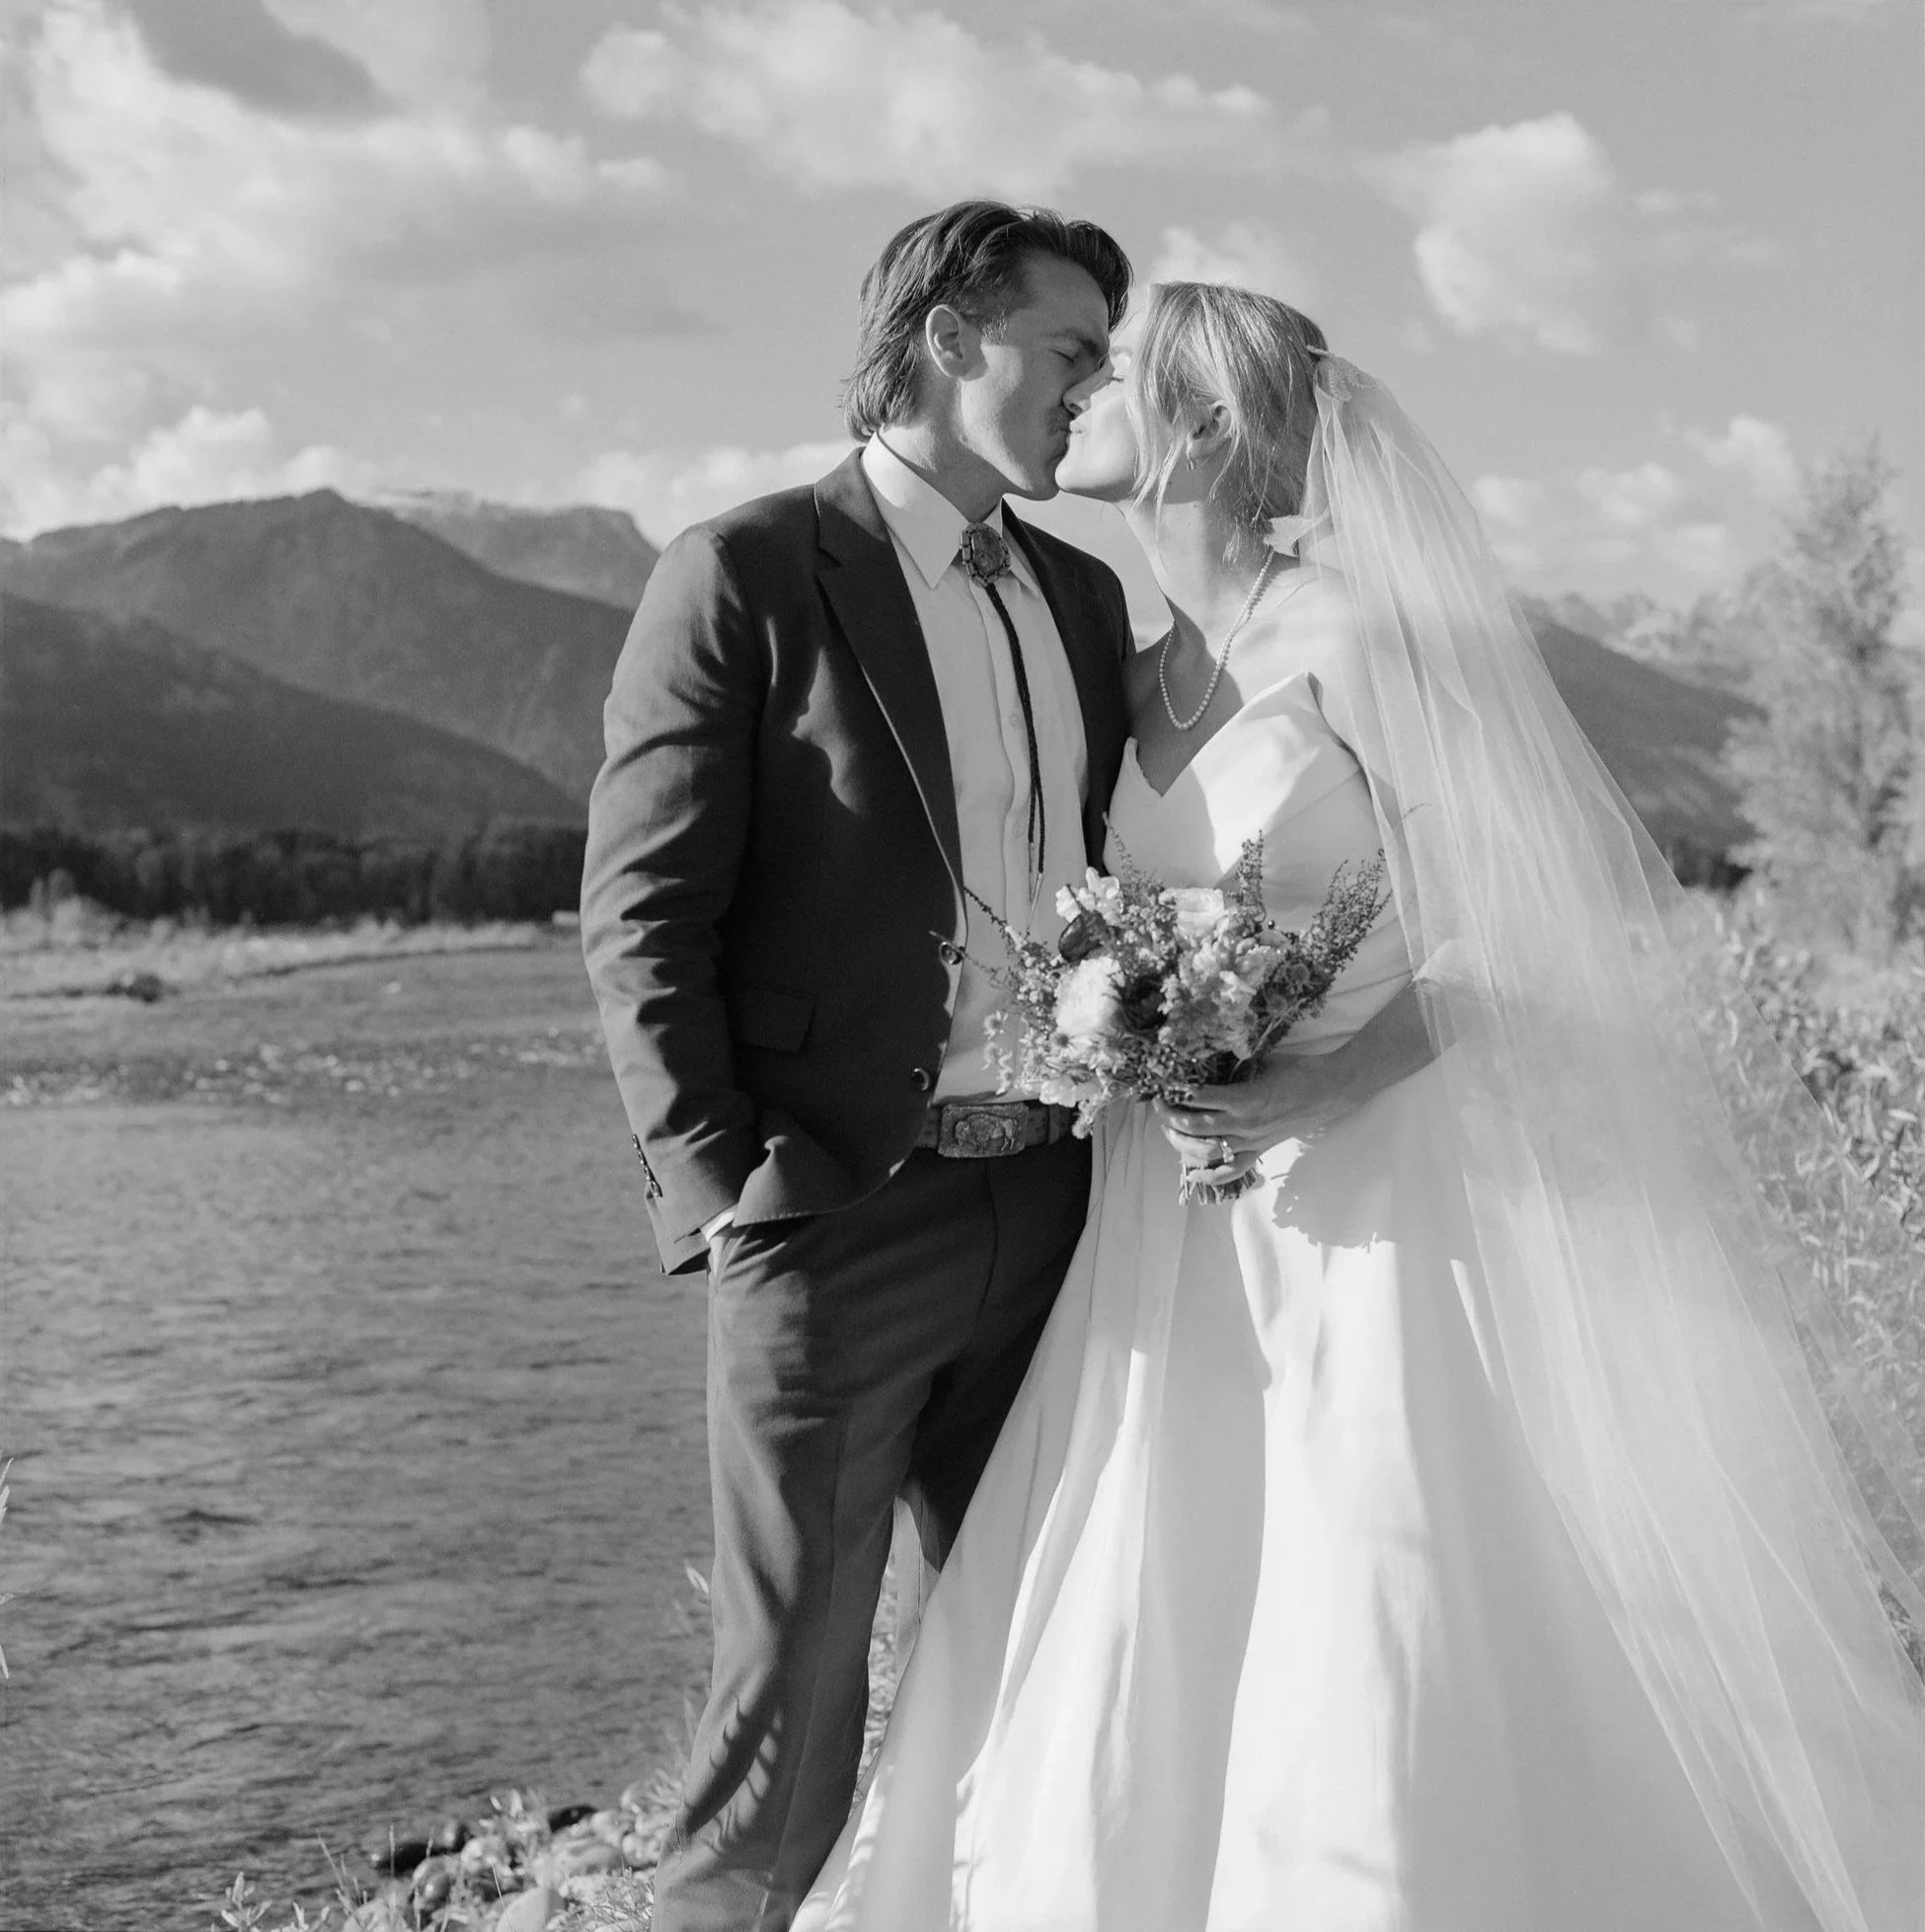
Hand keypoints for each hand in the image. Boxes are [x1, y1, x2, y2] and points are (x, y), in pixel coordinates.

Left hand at [1158, 1054, 1337, 1181]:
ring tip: (1169, 1130)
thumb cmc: (1297, 1070)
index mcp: (1244, 1098)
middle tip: (1158, 1104)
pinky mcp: (1259, 1151)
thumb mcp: (1261, 1060)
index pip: (1198, 1098)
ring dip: (1181, 1143)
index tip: (1161, 1084)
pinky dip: (1209, 1176)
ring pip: (1206, 1152)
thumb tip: (1203, 1059)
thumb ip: (1232, 1065)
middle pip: (1194, 1127)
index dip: (1175, 1092)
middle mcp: (1244, 1124)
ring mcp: (1251, 1142)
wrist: (1330, 1091)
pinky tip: (1192, 1172)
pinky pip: (1230, 1171)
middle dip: (1169, 1117)